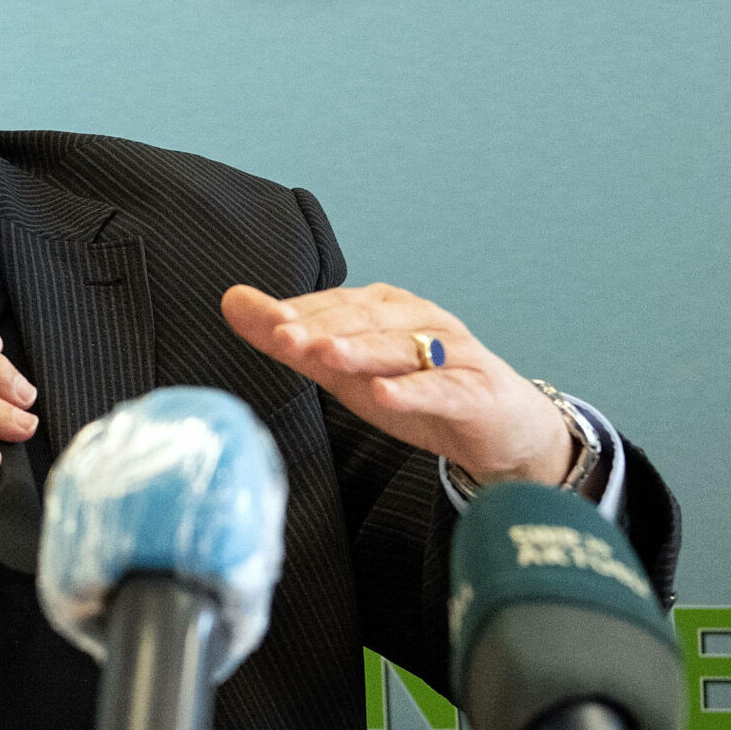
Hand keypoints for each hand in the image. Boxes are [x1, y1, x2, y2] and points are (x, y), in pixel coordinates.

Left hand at [221, 283, 574, 485]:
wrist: (499, 429)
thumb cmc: (417, 390)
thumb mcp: (346, 370)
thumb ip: (291, 340)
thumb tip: (231, 300)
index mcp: (386, 309)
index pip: (338, 305)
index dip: (303, 312)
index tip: (264, 321)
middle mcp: (421, 321)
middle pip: (368, 320)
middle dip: (325, 327)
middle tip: (283, 336)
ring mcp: (453, 354)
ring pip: (404, 347)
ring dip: (363, 350)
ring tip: (325, 355)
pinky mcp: (477, 392)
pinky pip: (444, 389)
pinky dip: (415, 390)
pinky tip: (384, 395)